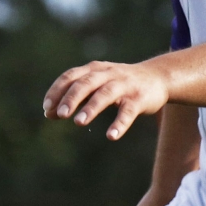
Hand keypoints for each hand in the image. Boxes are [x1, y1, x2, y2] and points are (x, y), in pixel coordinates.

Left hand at [43, 60, 169, 141]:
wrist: (157, 77)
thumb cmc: (120, 84)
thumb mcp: (96, 86)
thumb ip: (74, 97)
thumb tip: (48, 114)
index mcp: (94, 70)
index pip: (71, 77)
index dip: (57, 91)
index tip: (47, 108)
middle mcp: (107, 74)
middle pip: (86, 83)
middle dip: (71, 98)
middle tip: (61, 114)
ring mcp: (124, 85)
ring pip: (105, 94)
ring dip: (91, 108)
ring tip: (79, 122)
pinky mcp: (139, 98)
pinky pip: (128, 111)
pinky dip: (120, 123)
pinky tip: (111, 136)